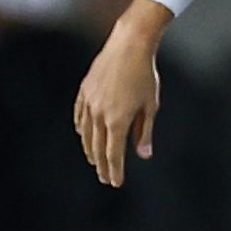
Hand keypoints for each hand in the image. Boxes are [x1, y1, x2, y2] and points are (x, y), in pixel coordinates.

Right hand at [73, 13, 165, 185]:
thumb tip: (143, 154)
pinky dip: (82, 130)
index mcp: (117, 120)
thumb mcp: (150, 106)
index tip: (115, 183)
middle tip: (106, 178)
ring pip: (86, 134)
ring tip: (96, 162)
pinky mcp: (83, 92)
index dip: (115, 170)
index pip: (114, 154)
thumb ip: (144, 132)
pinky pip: (80, 117)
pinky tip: (85, 136)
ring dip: (91, 150)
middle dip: (103, 165)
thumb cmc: (145, 76)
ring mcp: (88, 103)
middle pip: (98, 148)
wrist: (128, 47)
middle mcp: (99, 114)